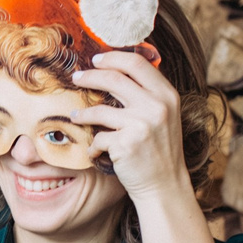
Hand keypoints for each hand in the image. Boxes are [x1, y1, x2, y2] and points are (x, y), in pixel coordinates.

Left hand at [70, 48, 192, 203]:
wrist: (165, 185)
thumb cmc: (160, 149)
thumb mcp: (164, 115)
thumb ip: (147, 94)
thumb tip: (116, 71)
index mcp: (167, 95)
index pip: (137, 63)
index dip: (113, 58)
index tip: (96, 59)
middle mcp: (156, 106)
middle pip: (114, 79)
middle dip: (89, 76)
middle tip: (76, 77)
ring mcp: (141, 125)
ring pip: (99, 109)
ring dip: (82, 114)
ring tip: (75, 116)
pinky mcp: (125, 144)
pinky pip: (98, 137)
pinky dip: (93, 146)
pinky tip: (95, 151)